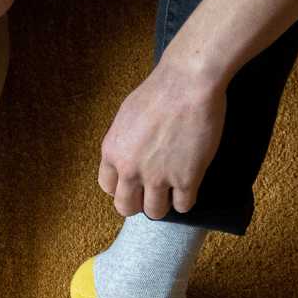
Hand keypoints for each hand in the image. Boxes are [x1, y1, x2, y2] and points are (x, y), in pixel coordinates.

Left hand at [97, 60, 226, 218]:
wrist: (186, 85)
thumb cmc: (157, 93)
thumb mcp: (125, 117)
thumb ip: (124, 143)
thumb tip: (128, 158)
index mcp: (112, 152)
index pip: (108, 186)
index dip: (122, 187)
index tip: (133, 184)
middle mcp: (130, 169)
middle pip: (126, 206)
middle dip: (139, 202)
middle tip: (151, 193)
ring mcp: (158, 177)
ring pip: (155, 211)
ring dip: (163, 204)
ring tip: (171, 192)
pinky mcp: (186, 179)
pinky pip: (183, 206)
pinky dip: (186, 200)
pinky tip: (189, 188)